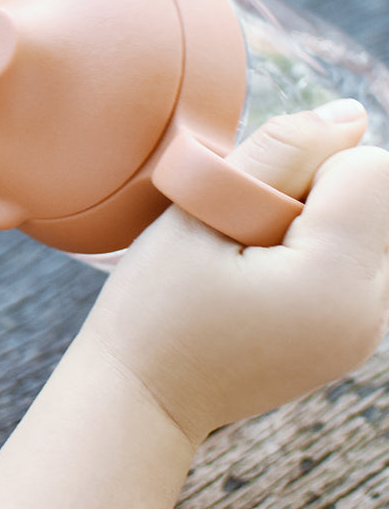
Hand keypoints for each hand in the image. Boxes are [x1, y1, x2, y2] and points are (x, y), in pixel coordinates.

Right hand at [85, 99, 388, 444]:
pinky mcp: (354, 338)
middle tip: (239, 233)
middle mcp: (372, 311)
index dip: (304, 165)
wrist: (143, 394)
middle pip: (372, 195)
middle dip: (310, 191)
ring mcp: (367, 331)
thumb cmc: (154, 305)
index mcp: (337, 281)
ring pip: (363, 223)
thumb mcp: (200, 213)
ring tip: (245, 258)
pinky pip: (353, 259)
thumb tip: (352, 113)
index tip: (245, 205)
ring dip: (310, 219)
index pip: (369, 168)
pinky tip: (257, 277)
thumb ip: (279, 155)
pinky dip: (311, 249)